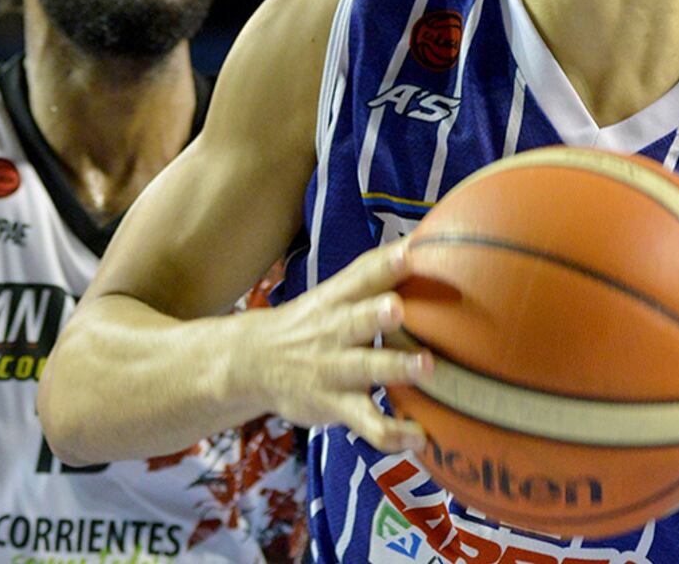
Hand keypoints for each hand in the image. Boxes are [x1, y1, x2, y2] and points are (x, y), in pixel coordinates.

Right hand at [234, 240, 433, 453]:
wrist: (251, 363)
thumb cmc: (312, 323)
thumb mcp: (331, 294)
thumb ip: (373, 273)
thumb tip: (423, 240)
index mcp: (335, 300)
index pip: (360, 276)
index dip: (384, 264)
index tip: (411, 251)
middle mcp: (334, 331)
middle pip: (356, 320)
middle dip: (377, 314)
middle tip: (398, 307)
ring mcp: (333, 370)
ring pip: (365, 369)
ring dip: (395, 368)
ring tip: (426, 367)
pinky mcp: (334, 406)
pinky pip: (366, 423)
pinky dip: (393, 433)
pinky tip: (422, 438)